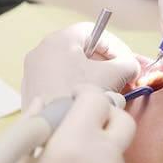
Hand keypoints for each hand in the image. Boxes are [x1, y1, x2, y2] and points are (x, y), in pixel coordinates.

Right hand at [0, 87, 134, 162]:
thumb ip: (32, 127)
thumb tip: (43, 103)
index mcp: (75, 143)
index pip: (95, 99)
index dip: (83, 94)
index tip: (69, 100)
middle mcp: (105, 158)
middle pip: (122, 118)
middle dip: (104, 114)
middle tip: (80, 124)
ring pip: (120, 149)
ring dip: (103, 144)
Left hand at [21, 23, 139, 108]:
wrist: (50, 131)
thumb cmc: (80, 98)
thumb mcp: (113, 76)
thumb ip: (128, 65)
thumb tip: (132, 66)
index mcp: (59, 39)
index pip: (95, 32)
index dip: (116, 46)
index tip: (128, 63)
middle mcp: (42, 51)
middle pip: (81, 49)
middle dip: (105, 64)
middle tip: (122, 79)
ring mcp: (33, 72)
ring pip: (70, 67)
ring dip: (91, 76)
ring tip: (107, 93)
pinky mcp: (31, 91)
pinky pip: (58, 82)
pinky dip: (75, 87)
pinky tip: (87, 103)